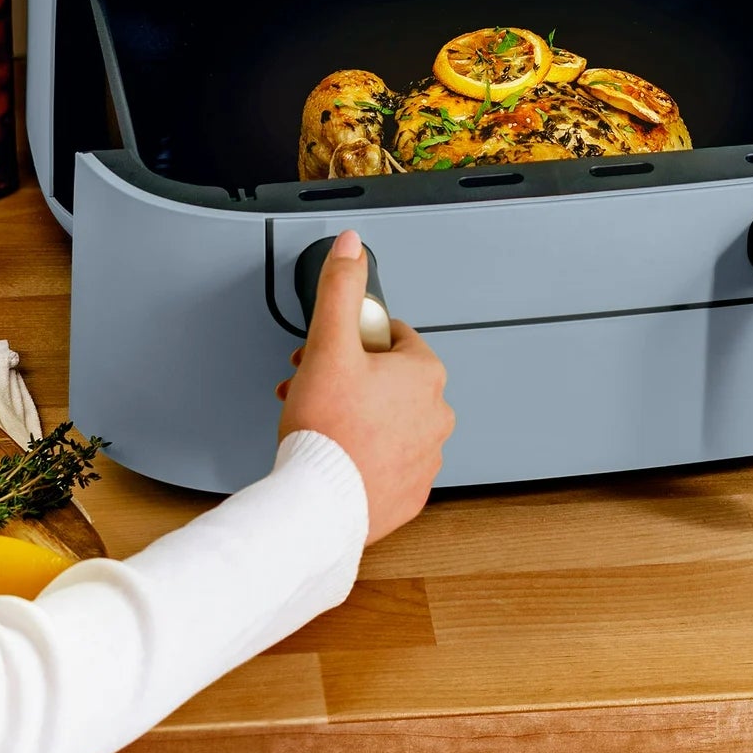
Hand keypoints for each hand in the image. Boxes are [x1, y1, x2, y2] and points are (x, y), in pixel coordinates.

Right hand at [278, 230, 452, 542]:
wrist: (318, 507)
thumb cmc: (327, 431)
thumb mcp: (328, 344)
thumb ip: (341, 288)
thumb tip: (352, 245)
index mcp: (426, 375)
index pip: (392, 337)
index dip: (352, 341)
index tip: (329, 355)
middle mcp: (436, 416)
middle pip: (388, 380)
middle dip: (348, 379)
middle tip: (315, 389)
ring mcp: (426, 458)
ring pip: (387, 421)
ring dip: (354, 416)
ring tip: (319, 424)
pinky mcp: (409, 495)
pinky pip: (386, 462)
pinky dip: (362, 456)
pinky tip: (335, 456)